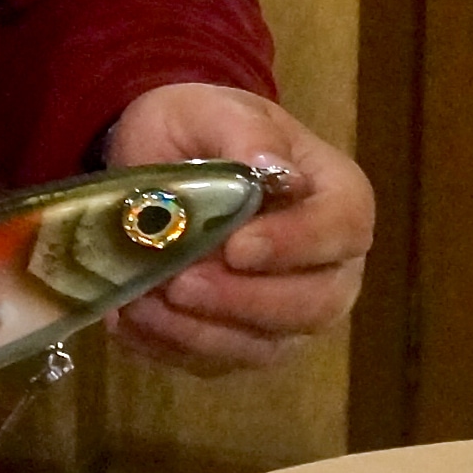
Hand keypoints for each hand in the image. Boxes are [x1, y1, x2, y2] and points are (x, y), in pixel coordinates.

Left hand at [105, 83, 370, 375]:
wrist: (163, 161)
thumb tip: (273, 168)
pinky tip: (129, 319)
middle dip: (242, 302)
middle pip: (315, 305)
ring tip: (140, 303)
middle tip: (180, 284)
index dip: (296, 245)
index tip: (237, 247)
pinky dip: (170, 347)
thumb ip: (244, 133)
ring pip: (265, 347)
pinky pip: (217, 362)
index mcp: (337, 197)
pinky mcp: (242, 342)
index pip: (343, 228)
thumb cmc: (201, 129)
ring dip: (199, 333)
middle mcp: (328, 265)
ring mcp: (288, 313)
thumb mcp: (213, 110)